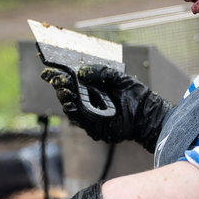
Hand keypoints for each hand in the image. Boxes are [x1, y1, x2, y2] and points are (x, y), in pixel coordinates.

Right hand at [41, 65, 174, 149]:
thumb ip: (102, 73)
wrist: (148, 114)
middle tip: (57, 81)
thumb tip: (82, 71)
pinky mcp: (93, 128)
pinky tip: (71, 105)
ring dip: (64, 100)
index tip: (51, 71)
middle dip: (60, 87)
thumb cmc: (136, 95)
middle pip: (68, 94)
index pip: (72, 81)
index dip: (61, 77)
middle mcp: (89, 100)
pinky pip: (79, 121)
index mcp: (93, 87)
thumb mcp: (120, 77)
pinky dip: (73, 114)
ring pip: (70, 108)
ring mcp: (90, 114)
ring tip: (65, 92)